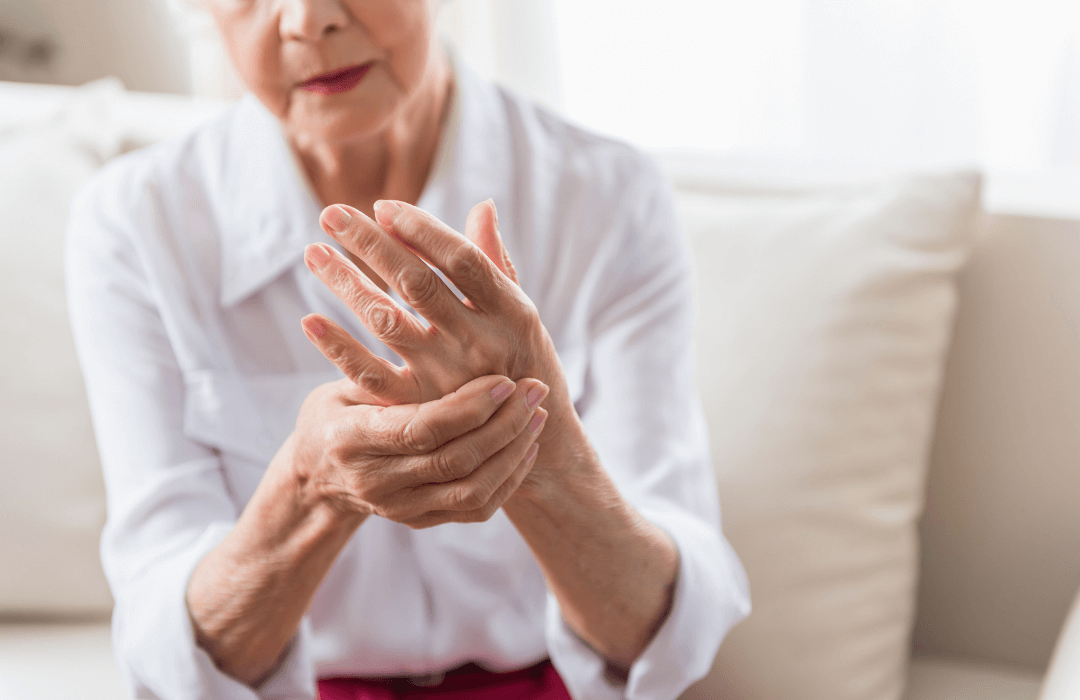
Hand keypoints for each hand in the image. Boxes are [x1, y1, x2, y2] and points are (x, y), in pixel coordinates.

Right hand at [291, 373, 547, 527]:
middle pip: (455, 461)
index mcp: (353, 440)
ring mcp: (400, 509)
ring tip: (537, 415)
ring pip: (473, 490)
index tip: (505, 379)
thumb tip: (421, 318)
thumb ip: (383, 367)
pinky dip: (508, 478)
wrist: (316, 478)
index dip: (469, 407)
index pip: (422, 428)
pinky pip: (476, 508)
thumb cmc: (334, 414)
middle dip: (504, 424)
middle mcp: (376, 482)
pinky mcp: (421, 522)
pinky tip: (526, 445)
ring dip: (513, 452)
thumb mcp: (341, 386)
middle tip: (534, 389)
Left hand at [301, 200, 578, 489]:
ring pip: (387, 321)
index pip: (462, 260)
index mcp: (512, 312)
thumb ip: (496, 262)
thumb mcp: (521, 314)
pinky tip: (310, 321)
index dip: (422, 230)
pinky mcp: (420, 408)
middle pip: (417, 283)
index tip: (383, 207)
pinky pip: (371, 376)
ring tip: (313, 253)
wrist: (531, 441)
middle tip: (331, 214)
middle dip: (371, 244)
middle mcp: (481, 344)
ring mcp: (448, 379)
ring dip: (346, 283)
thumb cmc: (523, 363)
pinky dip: (338, 349)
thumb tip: (483, 206)